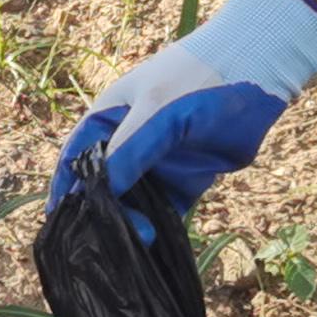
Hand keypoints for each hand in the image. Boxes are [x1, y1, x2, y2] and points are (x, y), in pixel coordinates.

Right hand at [56, 0, 316, 226]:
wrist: (256, 70)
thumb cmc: (195, 79)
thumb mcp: (155, 114)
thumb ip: (128, 153)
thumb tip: (98, 195)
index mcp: (109, 119)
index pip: (76, 159)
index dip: (66, 189)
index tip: (60, 223)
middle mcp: (129, 143)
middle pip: (105, 186)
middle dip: (102, 213)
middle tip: (106, 242)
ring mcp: (158, 162)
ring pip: (135, 202)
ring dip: (131, 224)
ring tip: (136, 245)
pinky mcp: (188, 178)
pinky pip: (167, 210)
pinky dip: (160, 228)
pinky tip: (157, 246)